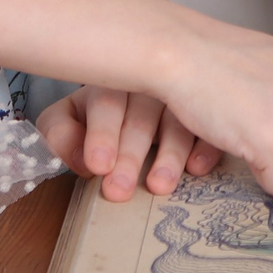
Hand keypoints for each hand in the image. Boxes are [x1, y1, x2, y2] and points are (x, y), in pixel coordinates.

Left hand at [37, 86, 218, 200]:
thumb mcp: (71, 118)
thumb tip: (78, 158)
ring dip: (169, 154)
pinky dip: (205, 146)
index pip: (106, 102)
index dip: (101, 135)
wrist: (138, 98)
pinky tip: (196, 167)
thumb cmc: (101, 118)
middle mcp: (148, 82)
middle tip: (119, 190)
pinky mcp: (208, 108)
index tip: (98, 167)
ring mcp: (181, 94)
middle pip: (141, 115)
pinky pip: (210, 125)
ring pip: (177, 119)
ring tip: (158, 186)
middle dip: (130, 156)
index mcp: (111, 81)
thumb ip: (62, 133)